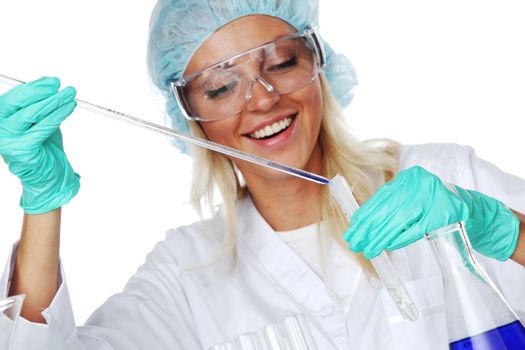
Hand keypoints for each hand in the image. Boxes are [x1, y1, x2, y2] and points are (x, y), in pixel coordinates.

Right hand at [0, 77, 79, 213]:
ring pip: (32, 114)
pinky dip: (58, 115)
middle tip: (59, 85)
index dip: (33, 87)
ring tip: (69, 95)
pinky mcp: (22, 150)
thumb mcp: (39, 121)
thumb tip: (49, 84)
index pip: (13, 97)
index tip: (52, 81)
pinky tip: (68, 108)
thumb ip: (39, 105)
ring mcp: (8, 140)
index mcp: (0, 119)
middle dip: (41, 91)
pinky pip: (43, 128)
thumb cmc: (42, 147)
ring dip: (54, 102)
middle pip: (18, 103)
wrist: (47, 174)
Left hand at [344, 166, 518, 260]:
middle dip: (368, 229)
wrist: (471, 210)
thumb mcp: (412, 199)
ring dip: (379, 237)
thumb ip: (391, 206)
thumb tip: (361, 222)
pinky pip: (414, 229)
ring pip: (397, 221)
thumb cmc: (435, 206)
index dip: (364, 215)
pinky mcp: (440, 215)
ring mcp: (431, 198)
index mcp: (409, 177)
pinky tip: (386, 246)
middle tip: (354, 243)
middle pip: (386, 210)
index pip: (381, 199)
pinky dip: (399, 238)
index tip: (352, 229)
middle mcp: (419, 184)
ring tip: (366, 249)